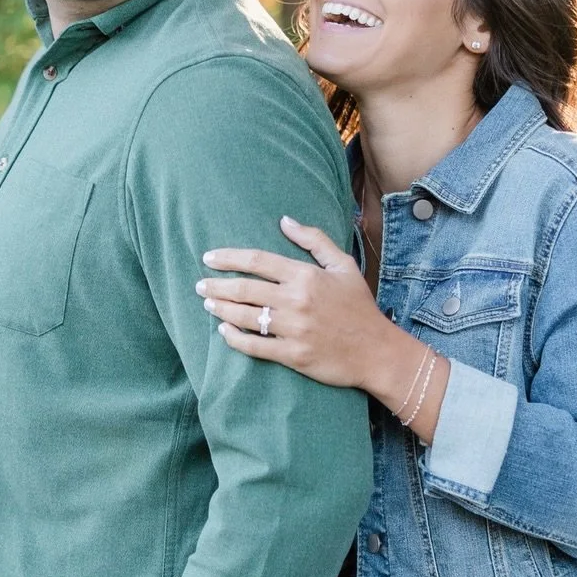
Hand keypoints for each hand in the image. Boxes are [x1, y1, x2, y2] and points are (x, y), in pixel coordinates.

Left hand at [197, 215, 405, 391]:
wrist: (377, 351)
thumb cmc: (359, 306)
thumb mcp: (343, 265)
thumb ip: (314, 240)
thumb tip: (284, 220)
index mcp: (306, 275)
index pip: (257, 261)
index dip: (228, 258)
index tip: (209, 258)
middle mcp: (297, 300)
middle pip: (245, 289)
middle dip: (216, 286)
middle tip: (199, 286)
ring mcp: (294, 329)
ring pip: (246, 317)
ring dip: (221, 310)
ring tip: (208, 305)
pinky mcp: (293, 355)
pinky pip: (255, 346)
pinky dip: (235, 339)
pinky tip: (224, 332)